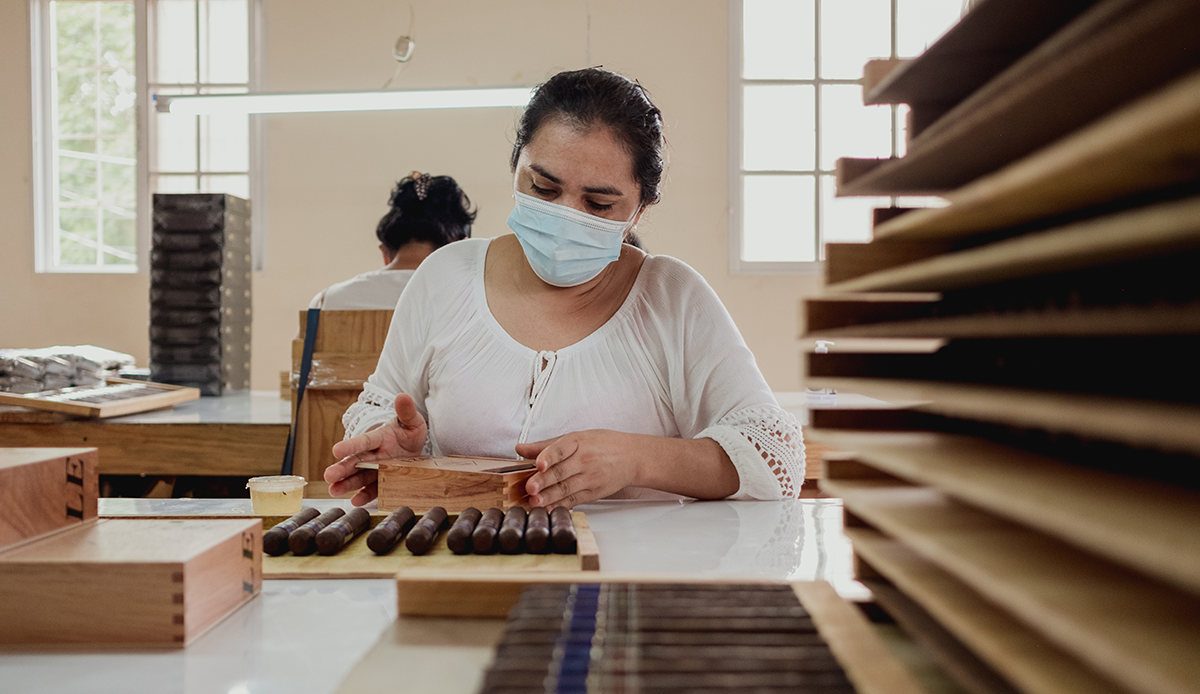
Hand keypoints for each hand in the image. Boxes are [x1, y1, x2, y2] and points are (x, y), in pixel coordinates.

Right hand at [325, 393, 427, 505]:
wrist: (417, 449)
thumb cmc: (410, 432)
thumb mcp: (413, 422)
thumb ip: (407, 412)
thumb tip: (402, 396)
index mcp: (379, 438)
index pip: (364, 441)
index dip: (351, 445)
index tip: (336, 450)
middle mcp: (374, 454)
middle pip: (356, 462)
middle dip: (342, 469)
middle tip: (328, 476)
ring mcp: (377, 469)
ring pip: (359, 477)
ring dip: (346, 484)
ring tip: (333, 490)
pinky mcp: (382, 481)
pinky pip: (373, 489)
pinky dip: (364, 496)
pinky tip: (355, 501)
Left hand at [515, 429, 641, 508]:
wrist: (633, 457)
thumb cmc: (603, 444)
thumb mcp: (576, 437)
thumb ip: (546, 445)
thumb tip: (520, 448)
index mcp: (579, 441)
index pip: (562, 448)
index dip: (549, 456)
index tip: (538, 463)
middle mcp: (585, 460)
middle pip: (561, 471)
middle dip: (544, 481)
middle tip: (529, 488)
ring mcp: (590, 478)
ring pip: (566, 488)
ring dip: (549, 496)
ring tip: (534, 502)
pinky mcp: (593, 493)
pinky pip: (574, 500)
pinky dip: (560, 505)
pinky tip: (548, 508)